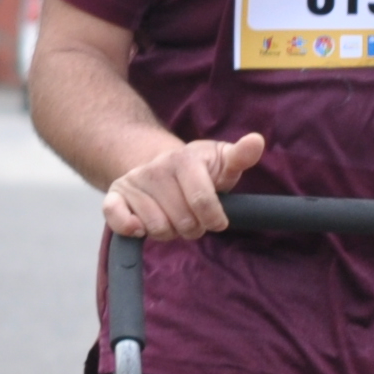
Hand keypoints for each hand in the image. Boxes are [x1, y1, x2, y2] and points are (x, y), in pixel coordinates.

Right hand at [105, 131, 267, 242]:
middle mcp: (156, 168)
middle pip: (182, 221)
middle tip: (192, 218)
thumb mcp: (222, 162)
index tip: (218, 222)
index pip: (203, 202)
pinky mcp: (116, 195)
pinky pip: (118, 219)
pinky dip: (131, 228)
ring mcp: (134, 181)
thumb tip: (257, 141)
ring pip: (157, 227)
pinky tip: (142, 226)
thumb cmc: (200, 171)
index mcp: (183, 159)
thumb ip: (241, 156)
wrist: (161, 166)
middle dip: (192, 228)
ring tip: (172, 218)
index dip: (214, 220)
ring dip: (169, 232)